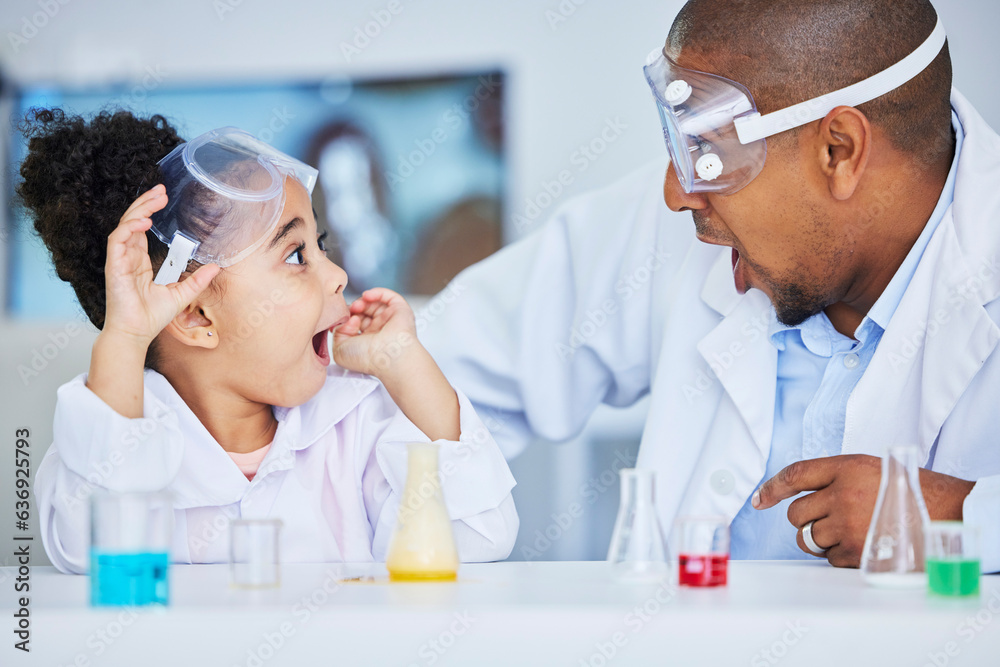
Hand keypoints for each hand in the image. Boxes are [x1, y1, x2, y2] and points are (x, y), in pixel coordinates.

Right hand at [103, 185, 219, 344]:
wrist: (136, 333)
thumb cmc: (151, 317)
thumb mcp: (181, 294)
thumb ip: (197, 280)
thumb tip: (216, 267)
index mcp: (139, 261)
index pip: (142, 228)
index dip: (151, 211)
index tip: (165, 198)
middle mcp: (128, 257)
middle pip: (133, 221)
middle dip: (146, 203)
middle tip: (162, 189)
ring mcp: (119, 260)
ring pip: (125, 225)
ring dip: (139, 209)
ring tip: (155, 198)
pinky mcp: (114, 266)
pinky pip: (117, 240)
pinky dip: (129, 228)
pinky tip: (143, 221)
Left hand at [332, 288, 418, 378]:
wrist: (387, 356)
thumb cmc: (367, 358)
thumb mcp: (340, 350)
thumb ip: (338, 332)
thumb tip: (348, 319)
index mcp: (366, 341)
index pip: (355, 322)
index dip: (346, 317)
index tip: (341, 319)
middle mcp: (378, 330)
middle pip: (363, 311)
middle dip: (353, 308)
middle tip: (350, 311)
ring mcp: (389, 320)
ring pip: (374, 303)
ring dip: (362, 300)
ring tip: (358, 305)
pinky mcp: (399, 310)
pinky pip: (389, 296)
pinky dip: (376, 293)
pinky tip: (367, 296)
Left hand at [752, 454, 974, 567]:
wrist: (945, 512)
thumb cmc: (903, 488)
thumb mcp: (866, 467)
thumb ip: (829, 476)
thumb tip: (788, 495)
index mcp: (845, 468)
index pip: (795, 474)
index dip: (772, 488)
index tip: (759, 500)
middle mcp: (843, 496)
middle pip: (796, 514)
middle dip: (806, 519)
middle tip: (829, 517)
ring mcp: (849, 526)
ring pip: (808, 539)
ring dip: (820, 538)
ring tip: (848, 530)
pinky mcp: (857, 553)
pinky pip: (828, 558)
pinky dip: (838, 554)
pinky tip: (861, 542)